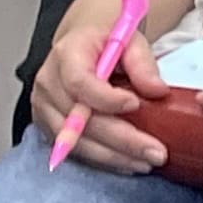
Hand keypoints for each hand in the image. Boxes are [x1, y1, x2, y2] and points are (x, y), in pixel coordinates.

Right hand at [32, 0, 175, 175]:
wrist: (82, 43)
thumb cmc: (105, 39)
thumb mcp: (130, 39)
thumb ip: (143, 63)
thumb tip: (157, 90)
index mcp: (67, 54)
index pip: (79, 82)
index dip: (106, 99)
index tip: (135, 105)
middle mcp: (49, 83)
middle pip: (79, 120)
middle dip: (121, 139)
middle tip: (156, 152)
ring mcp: (45, 107)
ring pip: (76, 141)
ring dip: (113, 156)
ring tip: (146, 162)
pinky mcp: (49, 125)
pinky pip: (74, 148)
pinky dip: (103, 158)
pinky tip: (128, 162)